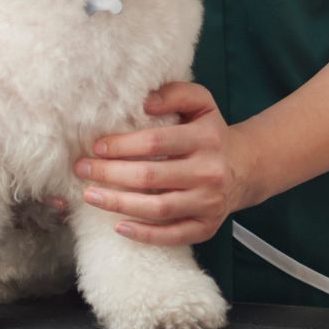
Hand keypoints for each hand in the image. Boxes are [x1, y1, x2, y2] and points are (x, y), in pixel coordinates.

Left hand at [74, 83, 261, 245]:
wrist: (245, 168)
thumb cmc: (210, 134)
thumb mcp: (201, 103)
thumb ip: (175, 94)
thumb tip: (146, 103)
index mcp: (205, 139)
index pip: (156, 142)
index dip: (122, 145)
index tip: (96, 147)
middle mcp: (209, 172)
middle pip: (150, 177)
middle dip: (110, 174)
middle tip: (82, 170)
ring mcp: (208, 203)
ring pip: (157, 208)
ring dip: (118, 203)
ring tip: (90, 196)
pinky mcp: (206, 227)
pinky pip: (172, 235)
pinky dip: (144, 234)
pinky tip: (118, 226)